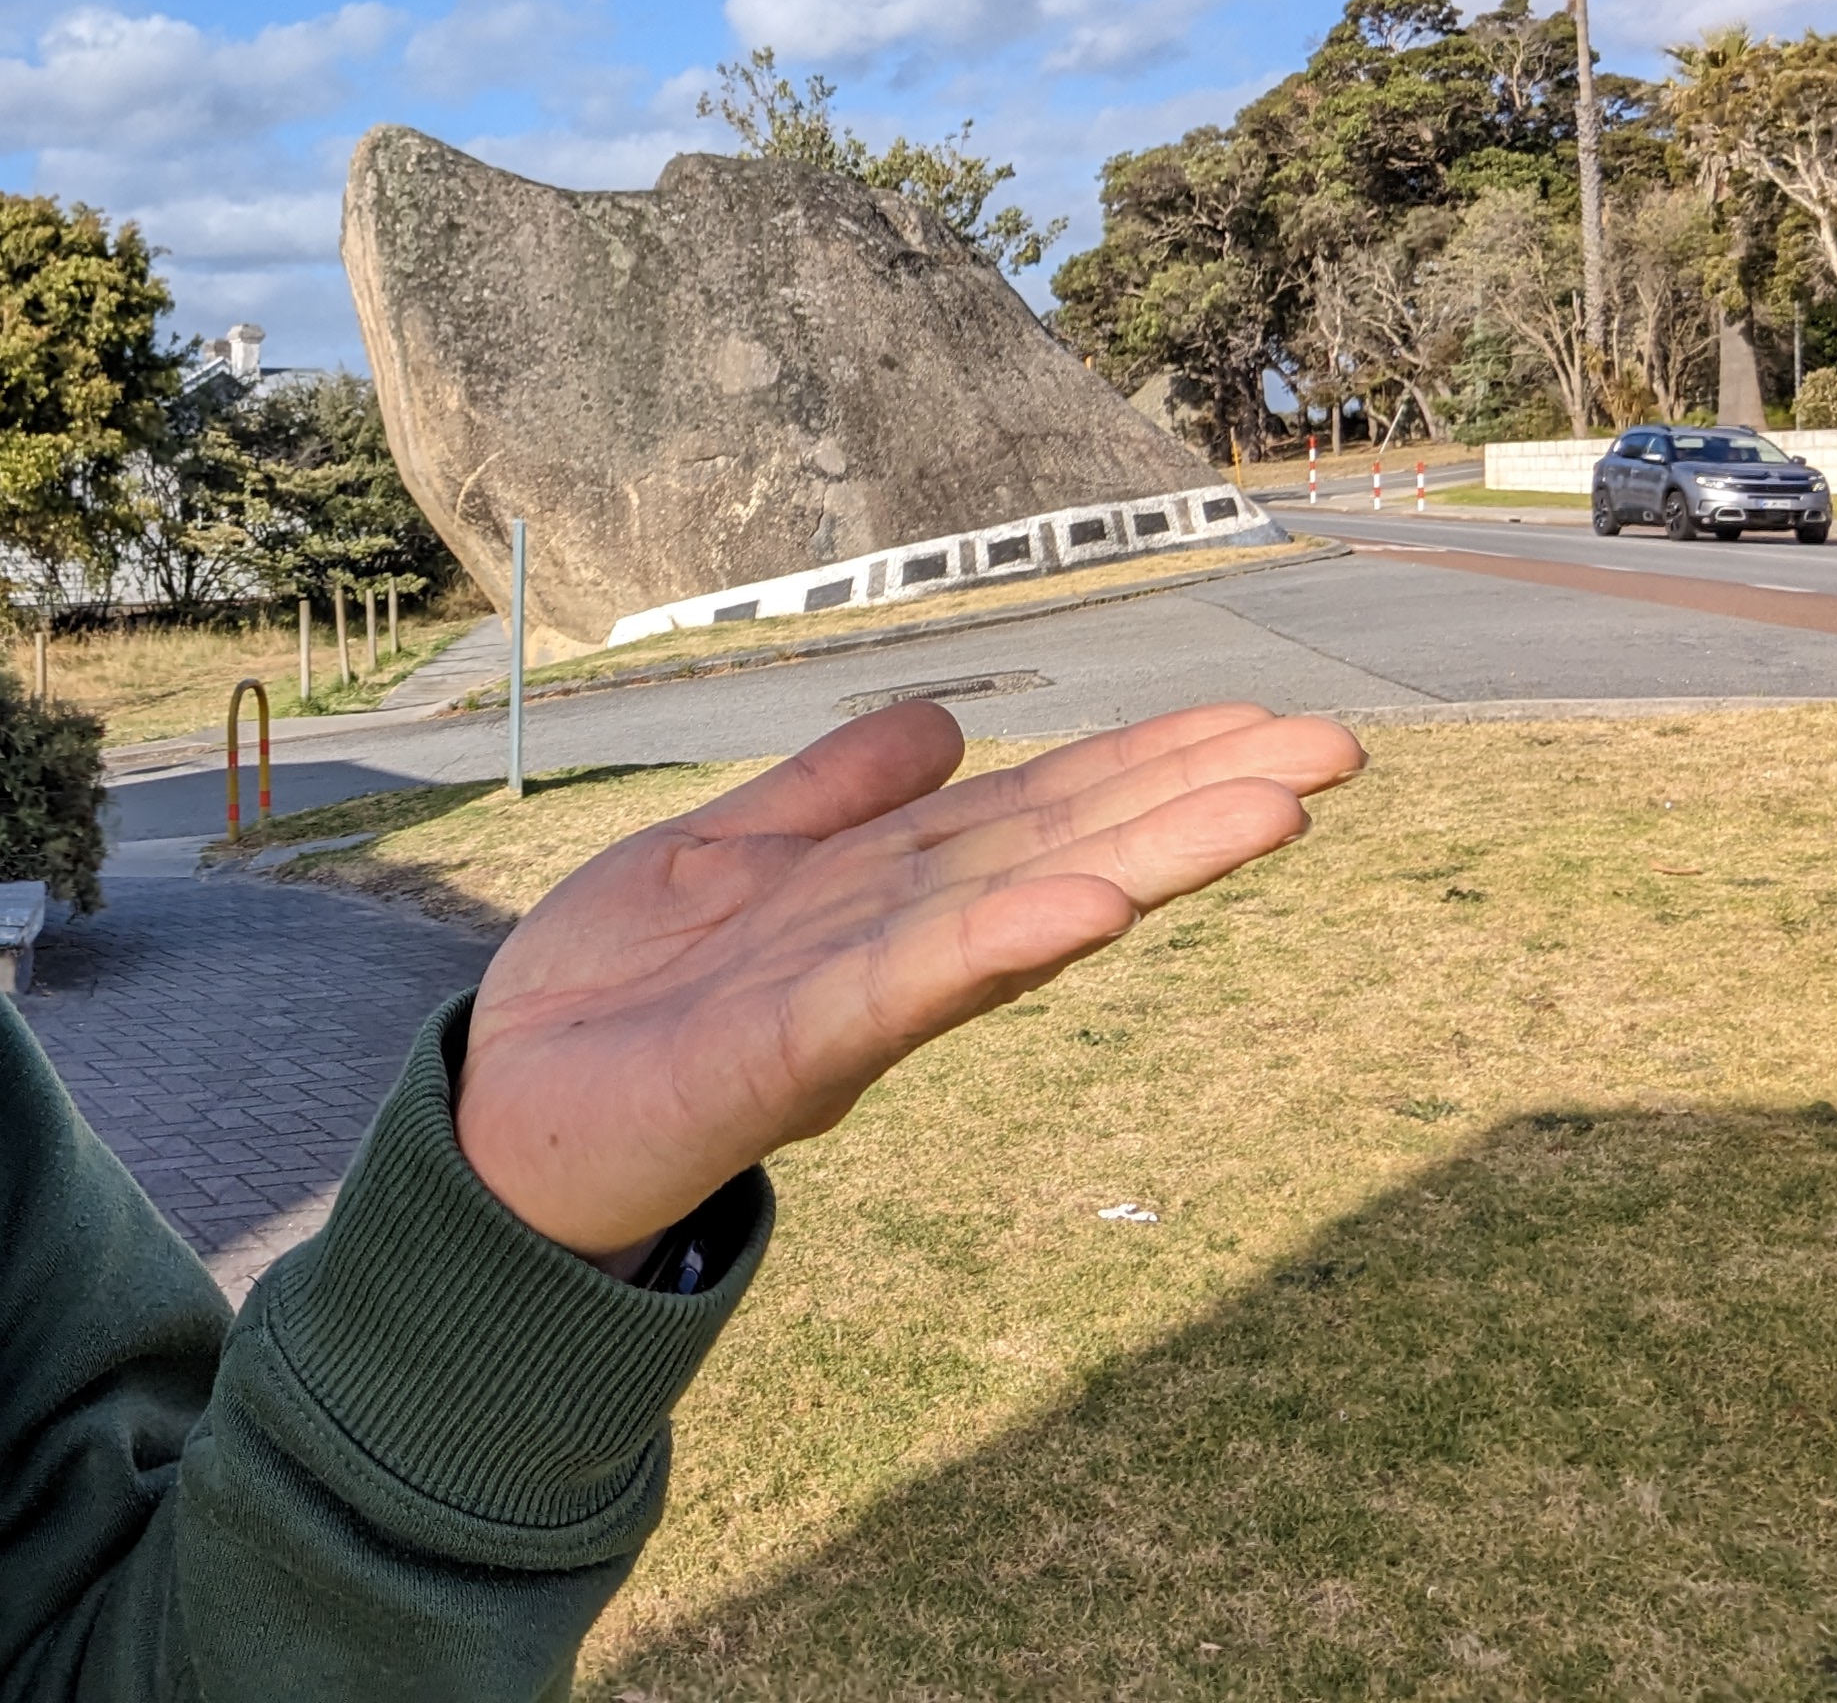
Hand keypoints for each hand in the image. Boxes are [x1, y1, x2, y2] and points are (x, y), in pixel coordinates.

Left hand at [453, 700, 1363, 1261]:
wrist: (499, 1117)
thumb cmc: (614, 996)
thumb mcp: (721, 855)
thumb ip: (829, 794)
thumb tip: (944, 720)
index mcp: (879, 893)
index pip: (1037, 815)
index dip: (1148, 768)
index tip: (1266, 722)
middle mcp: (889, 947)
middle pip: (1062, 856)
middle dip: (1196, 805)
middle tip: (1336, 755)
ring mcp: (846, 1005)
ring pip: (1015, 918)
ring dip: (1143, 862)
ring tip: (1267, 812)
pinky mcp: (777, 1058)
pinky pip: (898, 995)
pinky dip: (994, 947)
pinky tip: (1089, 906)